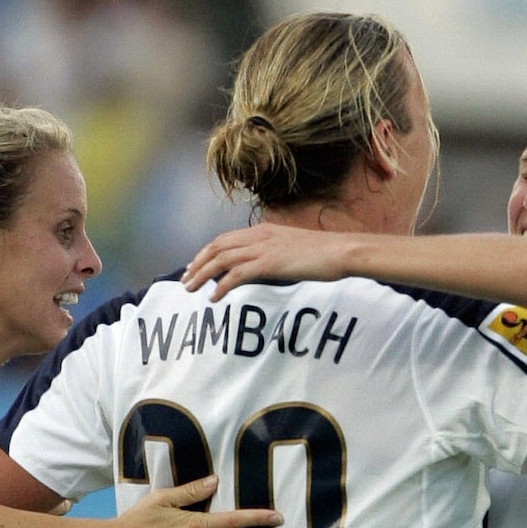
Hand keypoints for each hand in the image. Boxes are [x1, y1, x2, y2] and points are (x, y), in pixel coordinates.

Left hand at [183, 224, 356, 298]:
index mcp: (263, 230)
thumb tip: (265, 266)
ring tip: (191, 289)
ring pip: (222, 259)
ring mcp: (263, 248)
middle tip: (185, 279)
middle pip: (217, 247)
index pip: (225, 239)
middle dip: (197, 263)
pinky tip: (214, 297)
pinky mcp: (269, 263)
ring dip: (203, 274)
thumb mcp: (293, 248)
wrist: (341, 251)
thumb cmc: (324, 253)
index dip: (206, 252)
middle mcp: (258, 235)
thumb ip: (275, 253)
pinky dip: (222, 286)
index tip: (196, 266)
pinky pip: (237, 274)